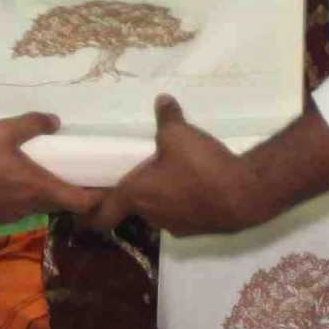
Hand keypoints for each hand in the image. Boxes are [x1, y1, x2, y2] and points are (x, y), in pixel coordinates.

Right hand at [0, 111, 96, 225]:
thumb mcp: (1, 131)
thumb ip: (31, 124)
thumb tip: (55, 121)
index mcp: (39, 187)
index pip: (82, 202)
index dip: (98, 197)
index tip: (105, 186)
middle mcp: (30, 207)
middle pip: (60, 203)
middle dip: (70, 190)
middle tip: (74, 170)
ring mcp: (11, 215)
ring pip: (37, 205)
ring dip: (43, 192)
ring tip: (39, 172)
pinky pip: (17, 207)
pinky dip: (21, 196)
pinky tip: (8, 181)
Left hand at [101, 98, 273, 239]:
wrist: (245, 195)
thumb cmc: (201, 166)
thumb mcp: (179, 134)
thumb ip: (167, 117)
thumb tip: (162, 100)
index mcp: (136, 195)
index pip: (101, 215)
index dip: (88, 213)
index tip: (83, 205)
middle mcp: (151, 215)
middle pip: (131, 209)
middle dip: (131, 193)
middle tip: (134, 174)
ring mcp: (175, 226)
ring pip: (157, 211)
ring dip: (158, 196)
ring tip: (168, 174)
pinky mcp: (197, 228)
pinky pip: (180, 213)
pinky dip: (181, 201)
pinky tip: (194, 183)